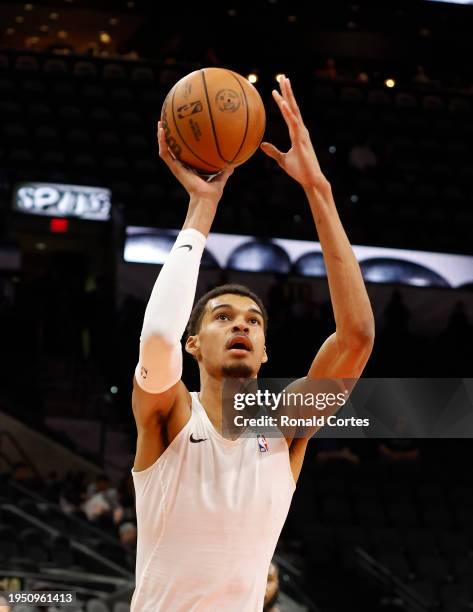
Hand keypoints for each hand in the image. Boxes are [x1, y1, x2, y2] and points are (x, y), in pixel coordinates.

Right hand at [158, 122, 232, 202]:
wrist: (206, 198)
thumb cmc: (213, 193)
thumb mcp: (221, 177)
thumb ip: (226, 170)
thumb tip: (234, 164)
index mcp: (190, 168)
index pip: (184, 153)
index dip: (181, 143)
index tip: (181, 132)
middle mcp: (182, 166)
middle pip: (172, 148)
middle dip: (169, 136)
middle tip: (167, 122)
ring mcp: (176, 167)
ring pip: (165, 149)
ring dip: (161, 136)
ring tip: (160, 123)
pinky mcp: (174, 168)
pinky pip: (165, 153)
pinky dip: (162, 142)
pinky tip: (162, 131)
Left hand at [260, 76, 327, 190]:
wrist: (311, 180)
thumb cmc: (299, 170)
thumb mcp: (282, 160)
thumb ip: (273, 151)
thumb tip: (262, 145)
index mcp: (297, 133)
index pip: (289, 113)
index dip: (283, 101)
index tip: (277, 89)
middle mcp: (300, 129)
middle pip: (293, 106)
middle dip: (287, 91)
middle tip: (282, 77)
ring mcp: (302, 133)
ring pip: (294, 110)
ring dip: (288, 95)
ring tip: (283, 81)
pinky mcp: (301, 139)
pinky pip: (293, 123)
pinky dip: (287, 112)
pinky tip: (282, 102)